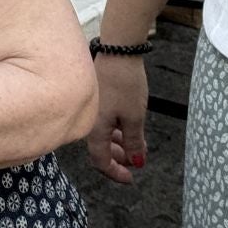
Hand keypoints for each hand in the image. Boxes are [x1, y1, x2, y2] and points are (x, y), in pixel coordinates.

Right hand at [87, 54, 150, 184]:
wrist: (118, 50)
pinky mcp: (97, 96)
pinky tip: (129, 125)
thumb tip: (136, 162)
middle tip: (137, 160)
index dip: (115, 173)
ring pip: (103, 134)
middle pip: (101, 148)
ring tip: (138, 143)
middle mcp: (89, 120)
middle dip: (120, 157)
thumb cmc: (125, 84)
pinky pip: (104, 120)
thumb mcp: (135, 117)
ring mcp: (93, 107)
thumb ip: (134, 143)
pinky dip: (116, 128)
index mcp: (95, 129)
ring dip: (119, 142)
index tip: (130, 178)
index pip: (100, 161)